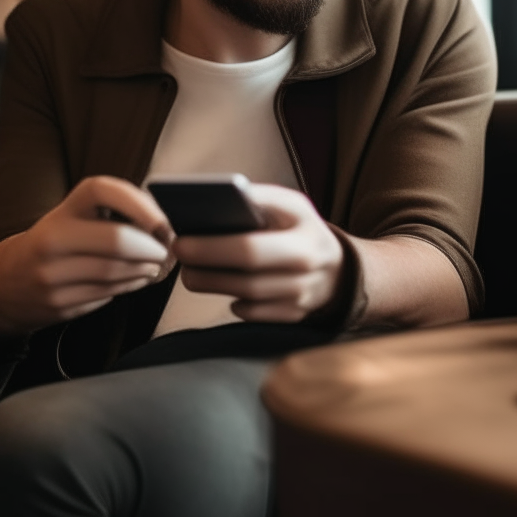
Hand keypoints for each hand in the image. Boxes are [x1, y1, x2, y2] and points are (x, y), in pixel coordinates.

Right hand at [0, 176, 172, 334]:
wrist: (8, 280)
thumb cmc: (60, 240)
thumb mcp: (78, 216)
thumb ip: (118, 213)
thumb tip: (167, 225)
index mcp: (64, 210)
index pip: (104, 191)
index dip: (141, 204)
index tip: (163, 222)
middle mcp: (53, 239)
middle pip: (118, 242)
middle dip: (153, 248)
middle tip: (168, 250)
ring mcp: (51, 275)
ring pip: (116, 272)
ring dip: (147, 269)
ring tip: (157, 264)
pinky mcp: (57, 303)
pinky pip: (108, 293)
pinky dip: (132, 285)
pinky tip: (138, 278)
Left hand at [173, 184, 344, 321]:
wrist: (336, 269)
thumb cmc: (300, 229)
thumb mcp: (290, 205)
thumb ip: (259, 200)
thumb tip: (213, 201)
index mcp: (305, 231)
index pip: (251, 245)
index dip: (212, 246)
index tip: (181, 238)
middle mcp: (308, 266)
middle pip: (247, 275)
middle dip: (206, 266)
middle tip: (180, 255)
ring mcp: (302, 295)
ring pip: (246, 296)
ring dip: (211, 283)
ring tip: (190, 271)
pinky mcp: (293, 316)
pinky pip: (252, 313)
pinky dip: (233, 301)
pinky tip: (223, 286)